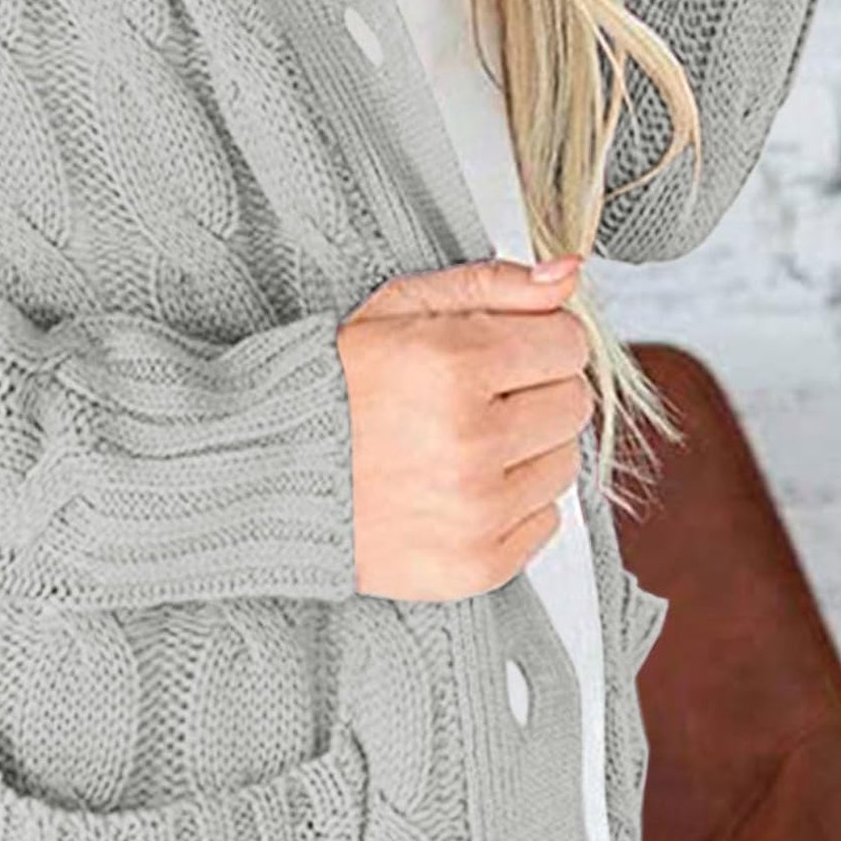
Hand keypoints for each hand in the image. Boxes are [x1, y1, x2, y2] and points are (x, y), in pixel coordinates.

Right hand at [335, 254, 593, 603]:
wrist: (267, 478)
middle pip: (573, 404)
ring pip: (564, 464)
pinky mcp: (475, 564)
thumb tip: (568, 275)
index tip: (500, 350)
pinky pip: (545, 521)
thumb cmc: (330, 390)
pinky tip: (458, 487)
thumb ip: (493, 285)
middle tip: (474, 398)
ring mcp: (476, 511)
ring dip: (526, 450)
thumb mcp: (399, 309)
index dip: (538, 340)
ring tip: (460, 444)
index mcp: (454, 365)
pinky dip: (512, 503)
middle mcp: (470, 442)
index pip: (568, 343)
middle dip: (534, 392)